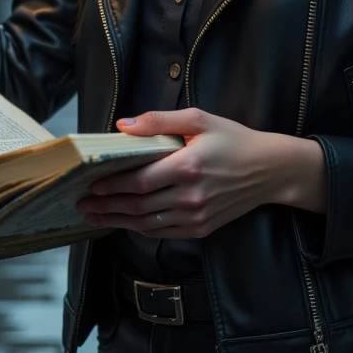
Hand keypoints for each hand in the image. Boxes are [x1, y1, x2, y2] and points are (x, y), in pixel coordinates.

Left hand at [76, 108, 328, 237]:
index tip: (89, 184)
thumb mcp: (199, 119)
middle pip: (137, 206)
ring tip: (94, 217)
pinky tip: (124, 223)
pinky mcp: (201, 229)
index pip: (138, 181)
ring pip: (146, 224)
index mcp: (187, 166)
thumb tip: (123, 125)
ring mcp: (196, 216)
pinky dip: (140, 229)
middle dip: (105, 206)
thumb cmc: (233, 140)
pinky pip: (163, 233)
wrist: (270, 170)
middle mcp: (190, 196)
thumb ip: (158, 121)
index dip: (110, 185)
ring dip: (117, 222)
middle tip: (81, 204)